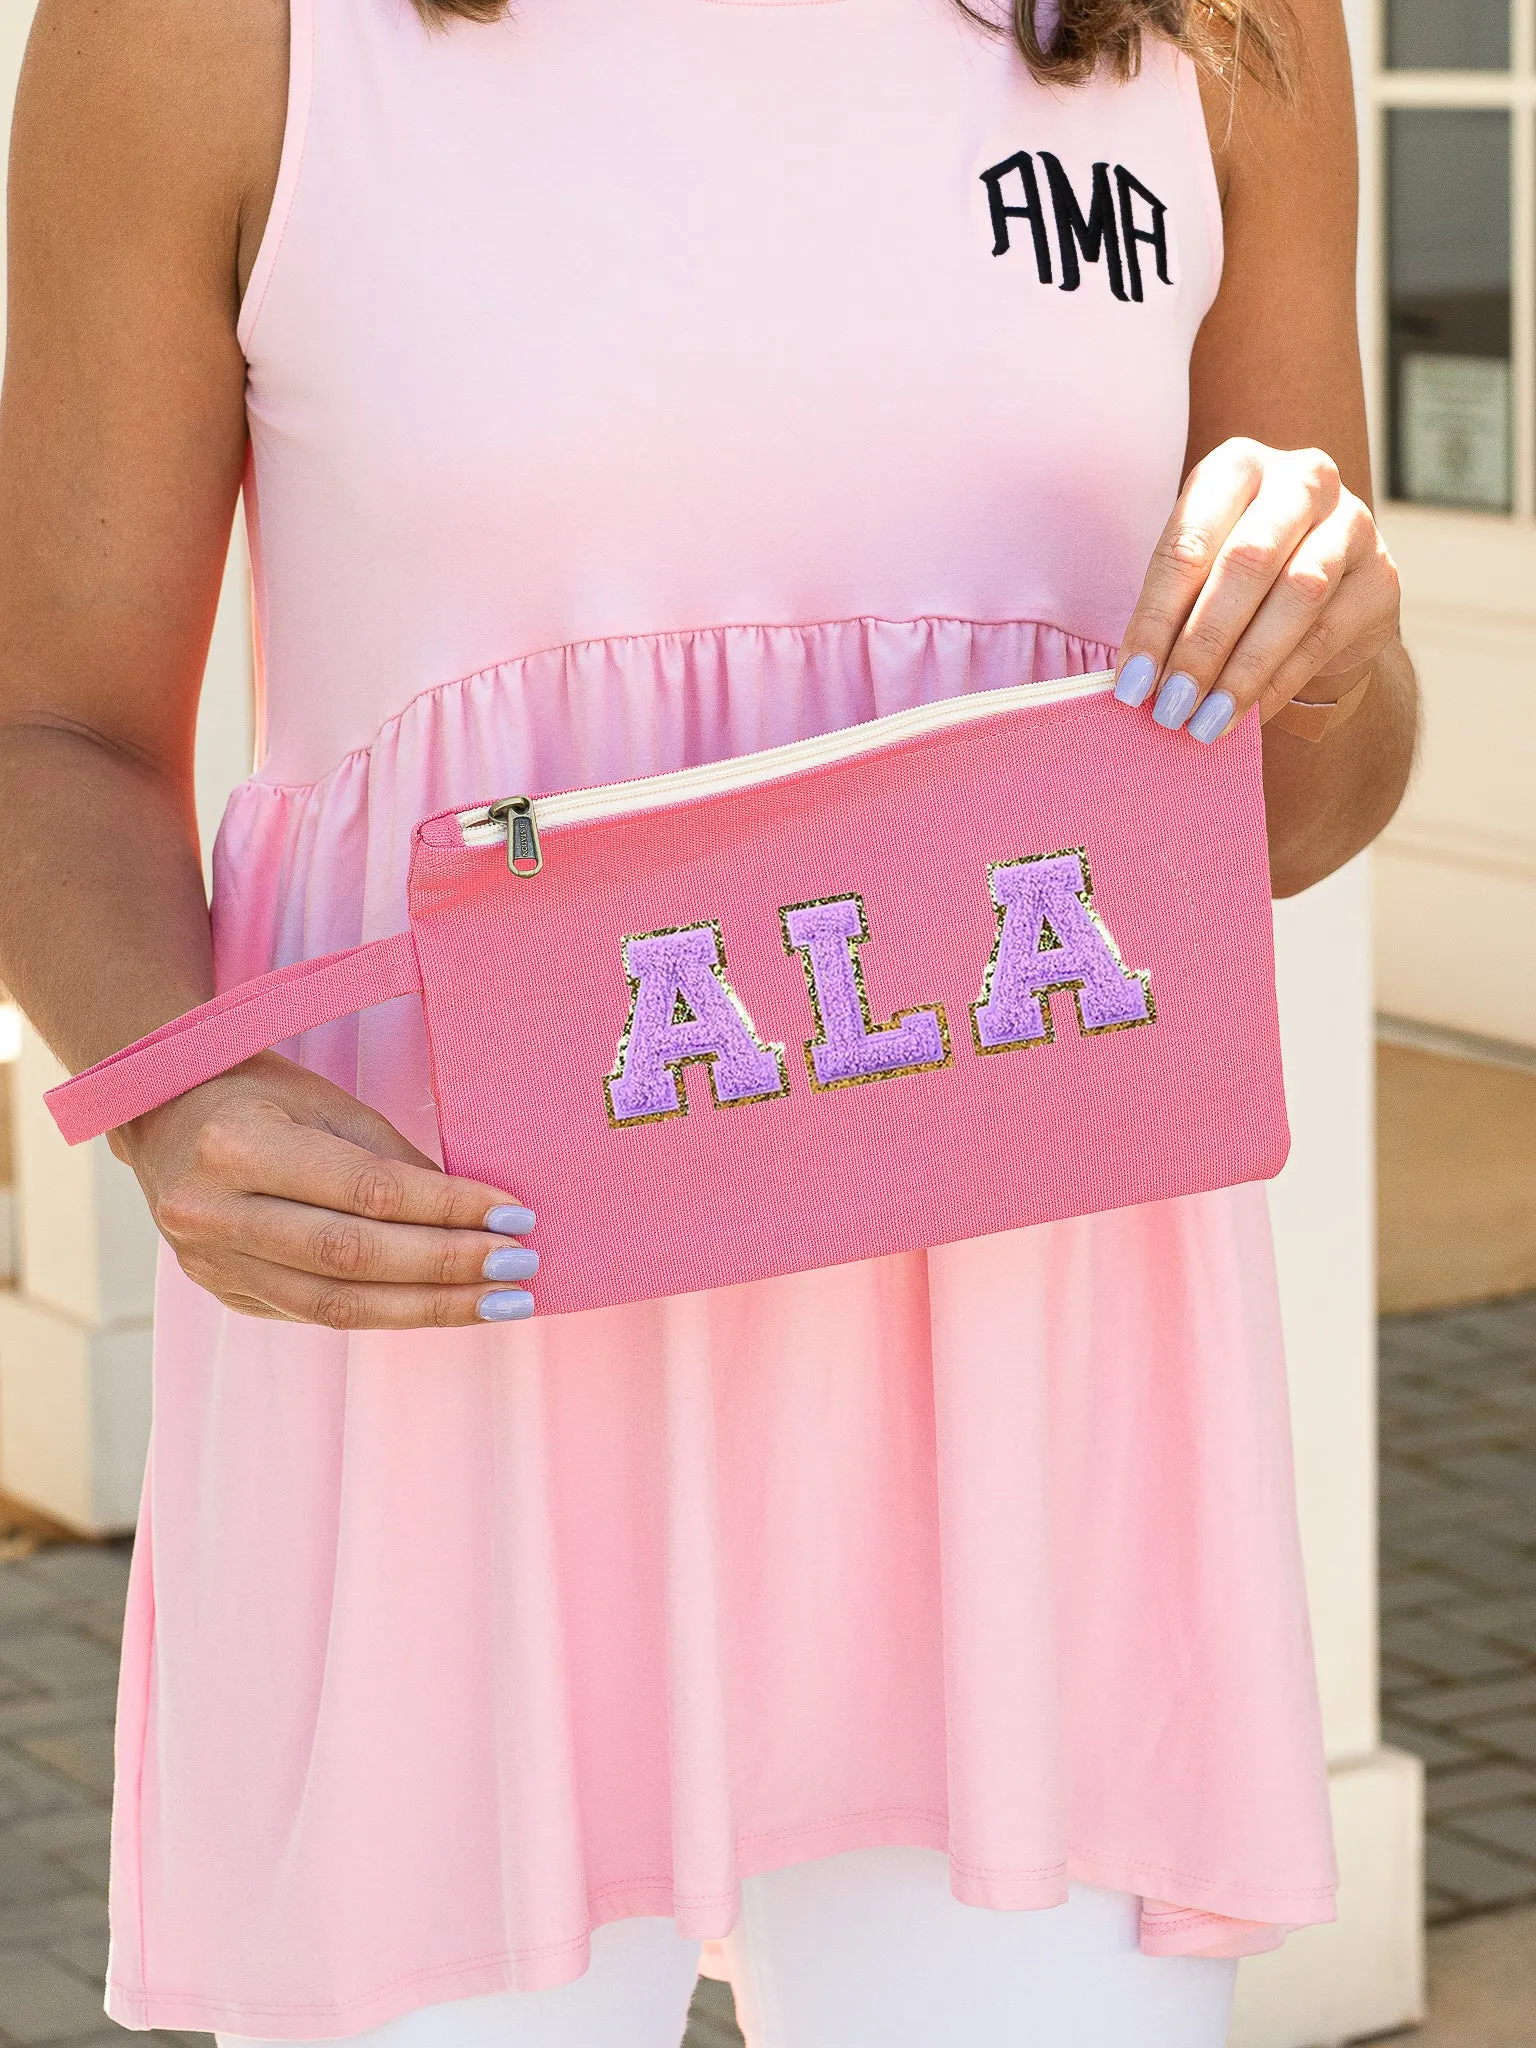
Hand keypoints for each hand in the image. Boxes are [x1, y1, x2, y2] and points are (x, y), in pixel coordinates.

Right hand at [112, 1051, 537, 1328]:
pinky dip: (390, 1313)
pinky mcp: (225, 1294)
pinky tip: (445, 1307)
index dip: (447, 1209)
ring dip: (432, 1308)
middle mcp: (216, 1212)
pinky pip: (319, 1316)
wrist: (162, 1117)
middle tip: (520, 1268)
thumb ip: (394, 1161)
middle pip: (354, 1257)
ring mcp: (213, 1263)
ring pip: (338, 1306)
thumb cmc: (259, 1097)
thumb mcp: (325, 1103)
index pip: (366, 1191)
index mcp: (240, 1146)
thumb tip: (479, 1214)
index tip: (515, 1215)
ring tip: (502, 1304)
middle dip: (449, 1268)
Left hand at [1111, 438, 1400, 741]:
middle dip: (1202, 644)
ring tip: (1204, 721)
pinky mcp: (1381, 576)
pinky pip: (1324, 636)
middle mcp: (1301, 480)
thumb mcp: (1197, 572)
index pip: (1188, 543)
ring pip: (1296, 596)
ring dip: (1243, 669)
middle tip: (1170, 706)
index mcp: (1237, 466)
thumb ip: (1170, 611)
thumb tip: (1135, 683)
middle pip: (1247, 563)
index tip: (1130, 684)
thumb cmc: (1235, 575)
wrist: (1322, 590)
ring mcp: (1352, 523)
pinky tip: (1244, 716)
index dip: (1155, 619)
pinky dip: (1277, 683)